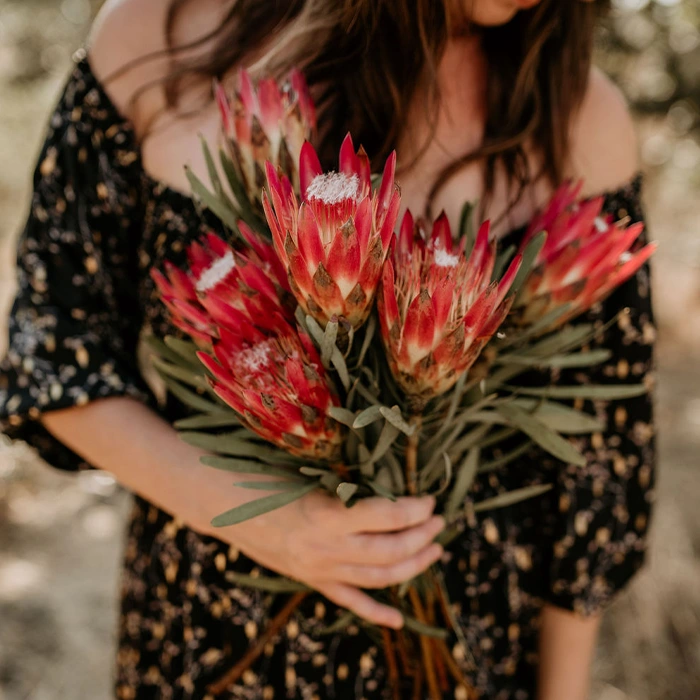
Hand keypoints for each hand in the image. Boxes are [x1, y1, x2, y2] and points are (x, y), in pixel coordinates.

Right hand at [211, 491, 443, 628]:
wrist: (219, 502)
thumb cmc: (262, 474)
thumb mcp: (306, 471)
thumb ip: (344, 483)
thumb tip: (390, 481)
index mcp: (324, 515)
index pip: (386, 516)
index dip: (415, 508)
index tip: (430, 498)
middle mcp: (324, 548)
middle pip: (389, 552)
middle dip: (421, 537)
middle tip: (440, 522)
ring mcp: (317, 570)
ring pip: (376, 579)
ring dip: (411, 566)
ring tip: (433, 550)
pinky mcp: (309, 580)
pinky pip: (348, 601)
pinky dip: (376, 612)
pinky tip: (399, 619)